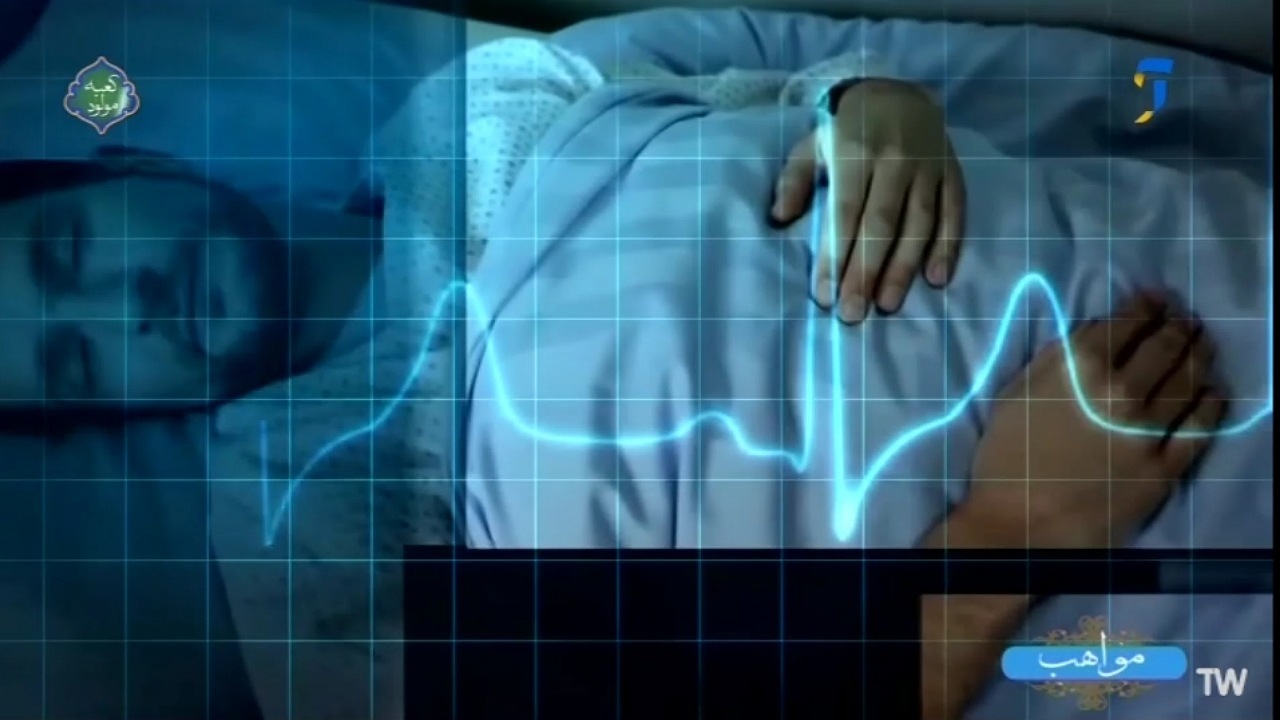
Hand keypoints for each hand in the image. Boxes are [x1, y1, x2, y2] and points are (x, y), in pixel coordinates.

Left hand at [770, 78, 964, 322]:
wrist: (899, 92)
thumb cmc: (847, 129)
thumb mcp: (813, 144)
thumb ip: (794, 180)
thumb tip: (778, 219)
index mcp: (856, 152)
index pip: (844, 212)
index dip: (835, 255)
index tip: (824, 294)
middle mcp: (896, 160)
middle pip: (881, 225)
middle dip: (866, 272)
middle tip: (852, 313)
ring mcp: (928, 167)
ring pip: (918, 224)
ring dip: (903, 268)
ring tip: (886, 304)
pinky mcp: (953, 173)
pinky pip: (954, 213)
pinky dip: (948, 247)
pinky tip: (935, 280)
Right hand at [962, 292, 1227, 547]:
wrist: (1018, 525)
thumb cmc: (1006, 458)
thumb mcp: (1016, 393)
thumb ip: (1056, 359)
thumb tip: (1093, 334)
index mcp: (1079, 368)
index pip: (1128, 322)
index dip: (1148, 305)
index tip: (1158, 300)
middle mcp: (1121, 391)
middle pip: (1165, 347)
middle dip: (1179, 326)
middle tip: (1186, 320)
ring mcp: (1148, 432)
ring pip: (1188, 381)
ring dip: (1199, 356)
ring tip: (1202, 346)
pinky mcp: (1164, 468)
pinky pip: (1199, 429)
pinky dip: (1211, 405)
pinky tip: (1213, 394)